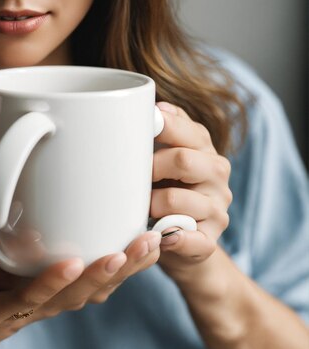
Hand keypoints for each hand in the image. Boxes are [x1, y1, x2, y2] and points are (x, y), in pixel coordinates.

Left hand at [0, 231, 161, 348]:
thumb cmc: (1, 289)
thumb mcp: (30, 260)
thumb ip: (53, 240)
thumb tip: (73, 201)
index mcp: (73, 288)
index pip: (113, 274)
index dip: (139, 260)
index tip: (164, 236)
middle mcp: (63, 300)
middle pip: (104, 285)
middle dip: (131, 264)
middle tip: (154, 239)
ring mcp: (37, 307)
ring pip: (76, 292)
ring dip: (100, 273)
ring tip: (120, 252)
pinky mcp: (7, 309)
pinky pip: (33, 294)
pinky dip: (53, 280)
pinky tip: (70, 264)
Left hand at [151, 102, 231, 280]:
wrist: (182, 242)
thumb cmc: (169, 191)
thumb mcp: (169, 159)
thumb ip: (169, 133)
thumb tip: (158, 106)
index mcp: (206, 151)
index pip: (189, 132)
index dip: (164, 127)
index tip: (143, 122)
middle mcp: (217, 176)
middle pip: (183, 161)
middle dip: (151, 167)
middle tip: (131, 176)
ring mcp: (216, 210)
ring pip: (177, 200)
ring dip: (151, 204)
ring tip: (140, 208)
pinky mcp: (210, 241)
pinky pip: (192, 240)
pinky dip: (174, 238)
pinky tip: (162, 236)